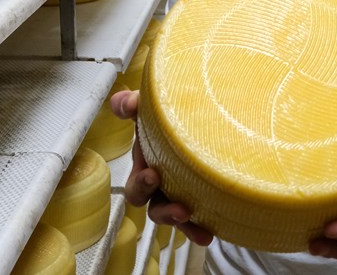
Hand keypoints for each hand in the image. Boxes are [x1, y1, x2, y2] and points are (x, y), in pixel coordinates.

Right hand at [110, 89, 213, 245]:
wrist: (203, 115)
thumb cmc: (171, 114)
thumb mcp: (151, 105)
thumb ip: (134, 103)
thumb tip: (127, 103)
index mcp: (147, 164)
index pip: (137, 183)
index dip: (141, 185)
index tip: (152, 175)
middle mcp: (161, 183)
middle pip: (153, 206)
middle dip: (162, 209)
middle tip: (178, 205)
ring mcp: (180, 192)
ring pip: (174, 216)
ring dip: (180, 223)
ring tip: (194, 225)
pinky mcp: (199, 198)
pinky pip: (197, 219)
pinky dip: (200, 228)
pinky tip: (210, 233)